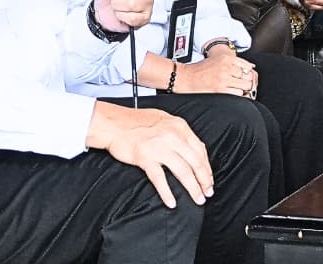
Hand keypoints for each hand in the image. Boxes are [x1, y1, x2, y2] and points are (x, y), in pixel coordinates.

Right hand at [89, 102, 213, 208]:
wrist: (113, 123)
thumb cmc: (135, 121)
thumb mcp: (164, 120)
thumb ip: (179, 133)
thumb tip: (191, 150)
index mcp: (179, 126)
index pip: (200, 150)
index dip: (206, 167)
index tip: (209, 178)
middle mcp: (173, 136)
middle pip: (196, 162)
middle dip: (204, 180)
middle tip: (207, 192)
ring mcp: (159, 147)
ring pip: (183, 172)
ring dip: (193, 188)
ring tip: (197, 199)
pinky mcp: (145, 157)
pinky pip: (160, 179)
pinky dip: (167, 193)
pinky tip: (172, 202)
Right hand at [175, 47, 258, 98]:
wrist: (185, 77)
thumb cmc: (200, 70)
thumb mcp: (217, 60)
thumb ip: (233, 62)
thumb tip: (251, 67)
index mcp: (226, 58)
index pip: (247, 66)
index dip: (249, 74)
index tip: (247, 78)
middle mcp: (226, 67)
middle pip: (248, 76)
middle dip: (248, 82)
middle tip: (243, 86)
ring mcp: (224, 78)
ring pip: (245, 86)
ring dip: (243, 89)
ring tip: (237, 90)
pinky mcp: (220, 89)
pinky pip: (238, 94)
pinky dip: (238, 95)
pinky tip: (232, 94)